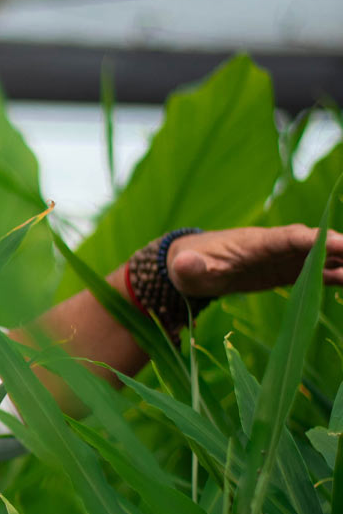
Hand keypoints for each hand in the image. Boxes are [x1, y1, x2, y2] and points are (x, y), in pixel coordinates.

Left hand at [166, 225, 342, 300]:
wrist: (192, 265)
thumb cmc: (190, 265)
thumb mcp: (187, 269)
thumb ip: (191, 268)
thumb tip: (185, 265)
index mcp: (256, 242)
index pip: (291, 239)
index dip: (317, 240)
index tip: (341, 243)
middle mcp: (276, 246)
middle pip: (314, 243)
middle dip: (340, 246)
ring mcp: (283, 258)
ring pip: (320, 257)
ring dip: (342, 261)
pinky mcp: (285, 271)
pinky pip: (315, 272)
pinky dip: (335, 274)